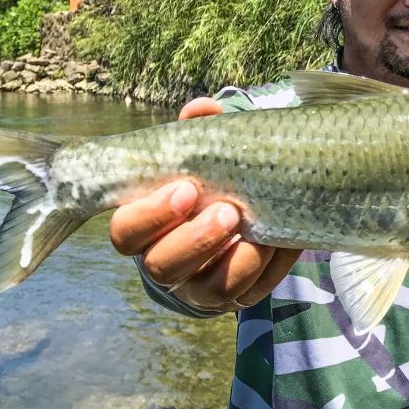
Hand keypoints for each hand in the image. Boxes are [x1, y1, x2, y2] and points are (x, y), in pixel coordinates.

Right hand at [109, 97, 300, 311]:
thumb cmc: (206, 184)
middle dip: (195, 240)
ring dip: (235, 261)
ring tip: (255, 227)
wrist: (235, 221)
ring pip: (208, 291)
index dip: (151, 216)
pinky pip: (249, 293)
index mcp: (144, 229)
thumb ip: (199, 133)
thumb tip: (203, 109)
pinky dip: (269, 268)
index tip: (187, 188)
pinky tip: (282, 242)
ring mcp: (199, 288)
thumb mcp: (201, 159)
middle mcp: (165, 264)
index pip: (126, 233)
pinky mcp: (236, 299)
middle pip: (161, 267)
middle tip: (228, 210)